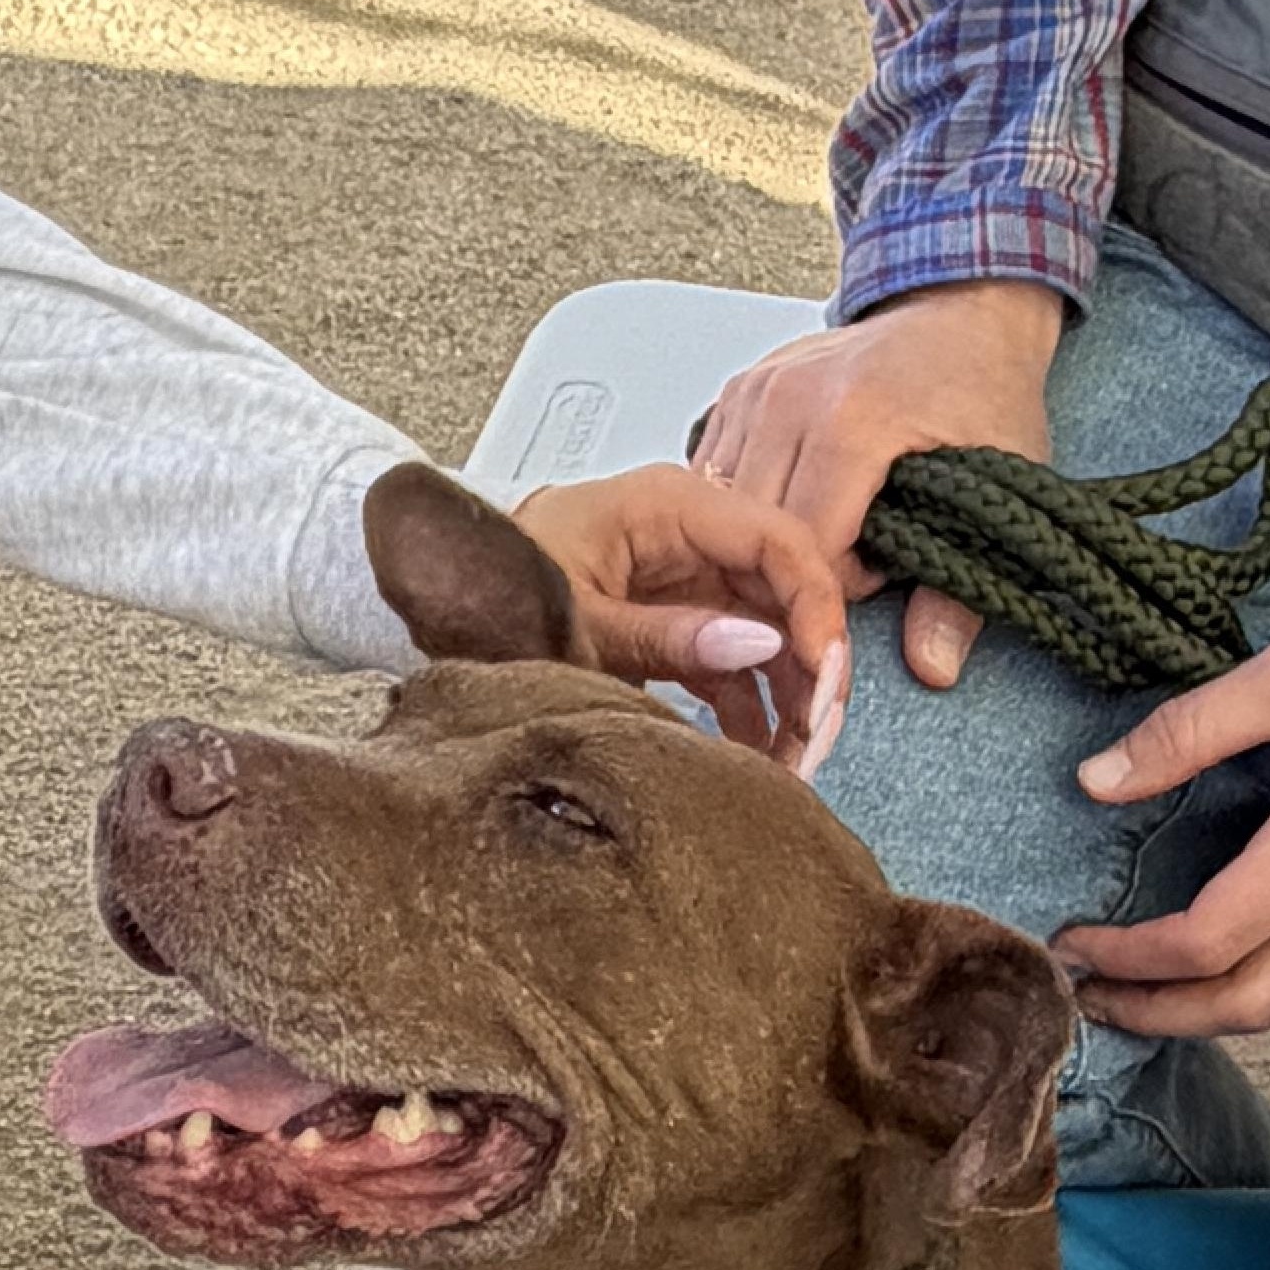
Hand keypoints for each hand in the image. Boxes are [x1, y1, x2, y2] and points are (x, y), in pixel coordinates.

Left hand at [513, 464, 852, 770]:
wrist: (444, 604)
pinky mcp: (672, 619)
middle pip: (784, 592)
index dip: (816, 612)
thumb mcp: (576, 624)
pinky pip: (730, 660)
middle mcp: (687, 533)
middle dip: (809, 670)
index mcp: (668, 504)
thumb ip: (666, 636)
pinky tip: (755, 756)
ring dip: (786, 700)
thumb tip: (759, 645)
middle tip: (814, 741)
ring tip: (789, 764)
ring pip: (767, 633)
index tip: (825, 682)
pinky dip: (747, 708)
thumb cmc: (491, 590)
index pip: (779, 542)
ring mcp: (683, 576)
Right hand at [690, 282, 1063, 690]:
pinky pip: (714, 471)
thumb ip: (960, 586)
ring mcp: (757, 390)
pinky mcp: (739, 389)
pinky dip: (740, 505)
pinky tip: (784, 509)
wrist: (963, 306)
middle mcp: (789, 400)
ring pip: (723, 506)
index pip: (804, 550)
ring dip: (757, 541)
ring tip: (815, 542)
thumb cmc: (984, 385)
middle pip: (753, 533)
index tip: (876, 580)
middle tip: (843, 572)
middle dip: (790, 571)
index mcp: (851, 422)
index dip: (834, 590)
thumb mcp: (1001, 481)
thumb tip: (932, 666)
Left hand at [1053, 533, 1269, 1035]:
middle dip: (1157, 1017)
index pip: (1203, 942)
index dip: (1126, 959)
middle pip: (1245, 1005)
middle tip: (1087, 1001)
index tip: (1071, 944)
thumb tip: (1095, 779)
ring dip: (1212, 1016)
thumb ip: (1190, 729)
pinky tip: (1233, 969)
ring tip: (1145, 998)